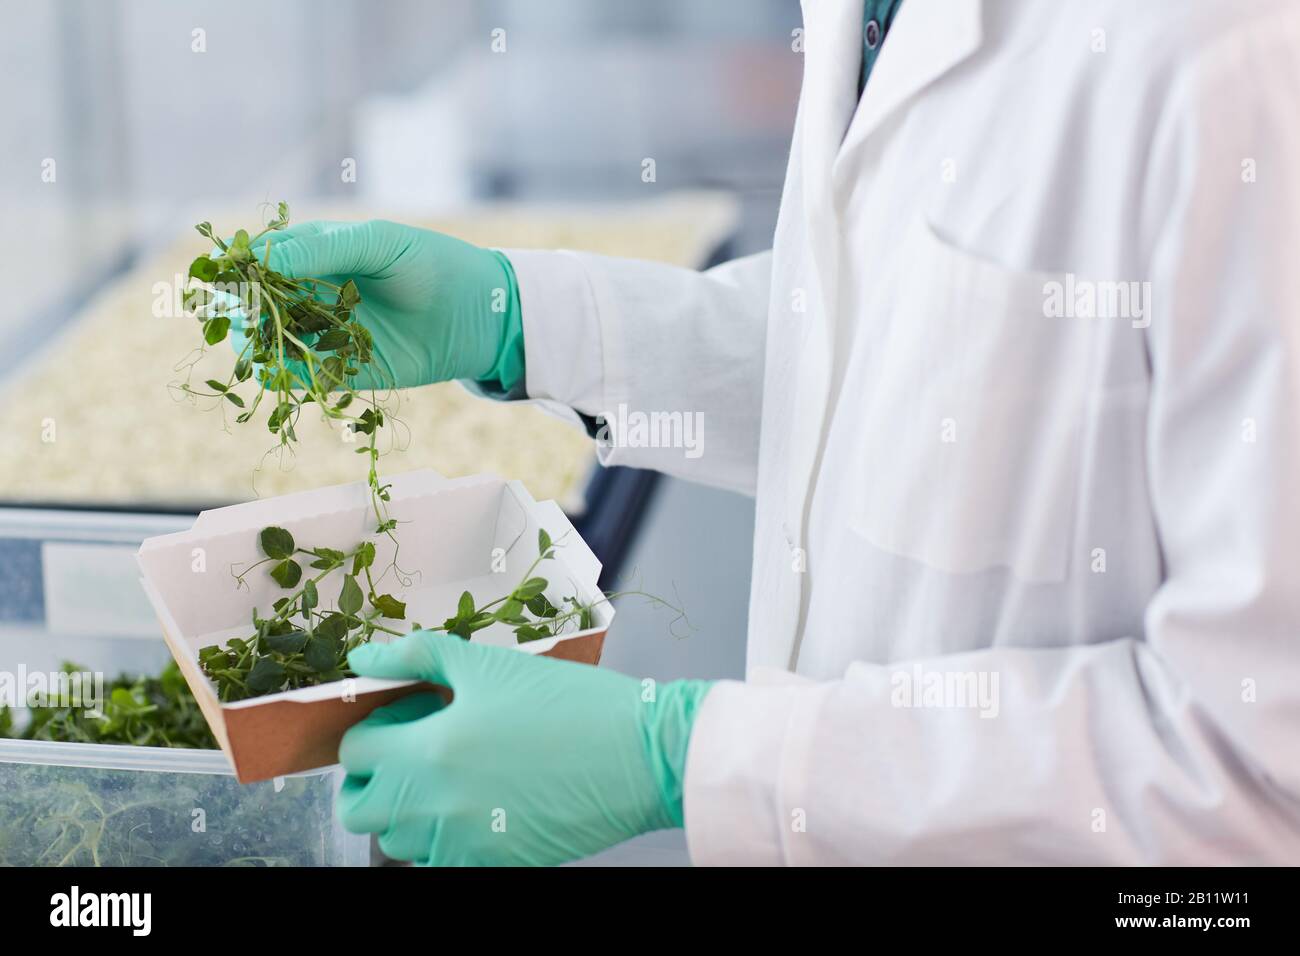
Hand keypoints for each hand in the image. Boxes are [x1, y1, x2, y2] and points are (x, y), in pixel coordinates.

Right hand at [231, 219, 524, 390]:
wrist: (476, 314)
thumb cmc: (429, 264)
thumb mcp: (376, 244)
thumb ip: (321, 249)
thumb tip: (259, 259)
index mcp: (313, 253)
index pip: (258, 256)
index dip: (235, 262)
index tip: (221, 269)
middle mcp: (308, 294)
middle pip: (252, 301)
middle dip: (238, 305)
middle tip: (239, 307)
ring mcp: (320, 333)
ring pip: (265, 341)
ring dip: (253, 341)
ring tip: (258, 335)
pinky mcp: (337, 370)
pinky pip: (296, 377)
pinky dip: (280, 374)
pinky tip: (277, 366)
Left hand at [337, 631, 712, 865]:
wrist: (641, 754)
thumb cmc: (573, 704)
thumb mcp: (490, 664)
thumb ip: (418, 657)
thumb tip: (363, 660)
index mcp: (429, 750)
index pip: (354, 753)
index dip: (375, 728)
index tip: (409, 716)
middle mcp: (435, 806)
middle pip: (360, 808)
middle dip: (373, 776)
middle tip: (410, 750)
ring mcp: (463, 844)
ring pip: (396, 840)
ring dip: (406, 809)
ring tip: (451, 773)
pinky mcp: (494, 865)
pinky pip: (438, 862)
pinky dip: (442, 838)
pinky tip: (477, 803)